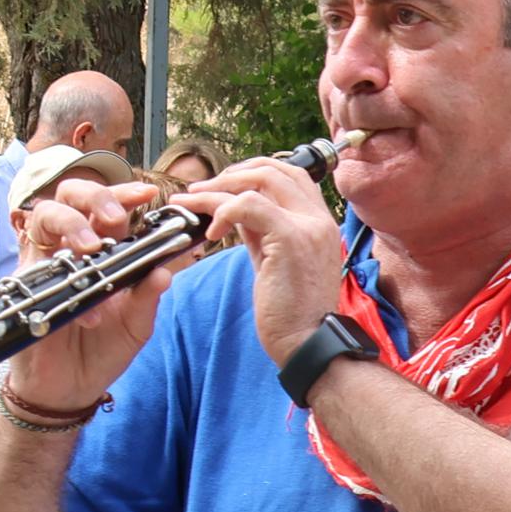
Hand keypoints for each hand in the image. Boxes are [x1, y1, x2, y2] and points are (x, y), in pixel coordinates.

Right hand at [3, 177, 176, 409]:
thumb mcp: (135, 326)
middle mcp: (72, 251)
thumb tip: (166, 271)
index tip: (148, 195)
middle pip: (71, 196)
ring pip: (44, 215)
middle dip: (94, 195)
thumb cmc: (102, 351)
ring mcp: (45, 264)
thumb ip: (148, 298)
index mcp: (104, 253)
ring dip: (71, 222)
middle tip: (115, 218)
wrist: (68, 390)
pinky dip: (61, 276)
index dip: (125, 195)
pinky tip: (86, 309)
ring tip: (91, 246)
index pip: (110, 209)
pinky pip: (34, 262)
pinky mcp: (26, 286)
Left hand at [198, 157, 347, 378]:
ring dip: (218, 188)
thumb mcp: (276, 261)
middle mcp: (318, 218)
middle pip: (275, 169)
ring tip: (191, 202)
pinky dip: (223, 211)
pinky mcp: (290, 238)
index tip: (225, 184)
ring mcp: (308, 226)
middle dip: (232, 173)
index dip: (253, 171)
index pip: (290, 175)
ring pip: (260, 181)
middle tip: (202, 188)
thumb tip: (235, 210)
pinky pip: (249, 206)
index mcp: (319, 222)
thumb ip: (261, 231)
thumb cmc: (292, 312)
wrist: (307, 342)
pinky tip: (210, 232)